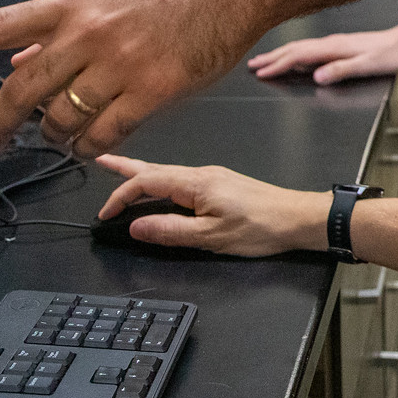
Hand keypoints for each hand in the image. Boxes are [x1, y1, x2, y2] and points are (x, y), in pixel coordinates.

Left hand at [0, 0, 257, 155]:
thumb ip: (61, 28)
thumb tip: (17, 57)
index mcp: (71, 6)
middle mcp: (87, 32)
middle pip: (21, 89)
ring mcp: (119, 62)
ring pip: (61, 119)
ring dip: (55, 137)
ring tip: (63, 136)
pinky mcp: (153, 89)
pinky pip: (103, 135)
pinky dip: (90, 147)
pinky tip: (92, 143)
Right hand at [95, 154, 327, 255]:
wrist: (298, 219)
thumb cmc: (260, 228)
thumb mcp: (211, 237)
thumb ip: (170, 231)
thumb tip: (135, 226)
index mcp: (196, 183)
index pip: (146, 182)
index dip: (120, 196)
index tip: (105, 213)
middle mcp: (202, 174)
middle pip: (154, 169)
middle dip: (125, 168)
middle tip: (100, 160)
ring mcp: (212, 178)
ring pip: (167, 174)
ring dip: (142, 174)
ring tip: (121, 172)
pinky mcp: (221, 185)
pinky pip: (181, 180)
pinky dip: (161, 182)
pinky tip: (159, 189)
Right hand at [248, 26, 397, 83]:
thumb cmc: (390, 54)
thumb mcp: (367, 65)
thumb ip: (341, 70)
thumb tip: (317, 76)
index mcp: (333, 48)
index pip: (298, 57)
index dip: (278, 65)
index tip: (261, 72)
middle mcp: (331, 43)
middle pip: (294, 50)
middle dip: (272, 58)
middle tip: (252, 66)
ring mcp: (335, 44)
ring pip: (301, 49)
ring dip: (281, 55)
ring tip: (266, 61)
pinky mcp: (340, 46)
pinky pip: (310, 50)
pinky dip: (296, 55)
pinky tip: (295, 60)